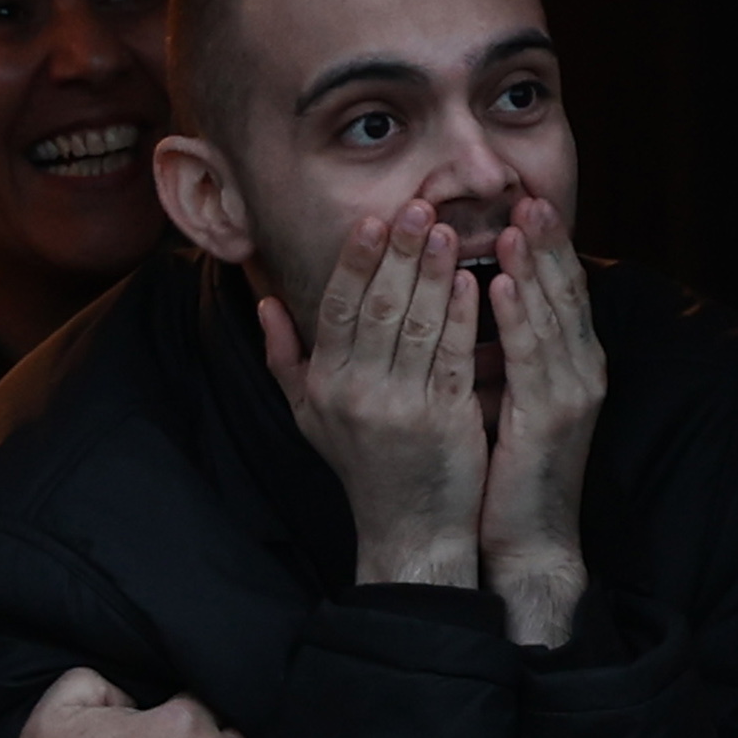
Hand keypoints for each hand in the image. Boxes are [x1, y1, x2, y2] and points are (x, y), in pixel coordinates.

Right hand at [259, 200, 492, 594]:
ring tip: (446, 230)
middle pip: (377, 307)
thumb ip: (285, 358)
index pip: (337, 309)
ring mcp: (400, 407)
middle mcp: (356, 393)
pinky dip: (462, 316)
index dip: (354, 262)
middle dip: (397, 253)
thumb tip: (263, 303)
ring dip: (433, 273)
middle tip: (416, 206)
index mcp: (324, 385)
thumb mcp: (309, 416)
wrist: (409, 531)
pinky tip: (474, 281)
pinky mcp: (443, 421)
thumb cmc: (363, 469)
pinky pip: (451, 356)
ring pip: (416, 325)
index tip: (371, 220)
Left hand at [475, 194, 603, 647]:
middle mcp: (580, 370)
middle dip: (548, 241)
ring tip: (515, 221)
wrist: (528, 541)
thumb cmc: (506, 473)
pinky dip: (517, 314)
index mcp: (569, 364)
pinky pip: (532, 355)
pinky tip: (498, 283)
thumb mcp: (502, 399)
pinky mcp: (552, 417)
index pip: (561, 290)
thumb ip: (493, 352)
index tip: (523, 202)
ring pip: (554, 313)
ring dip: (534, 264)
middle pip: (567, 289)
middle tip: (527, 193)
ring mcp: (571, 392)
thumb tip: (462, 306)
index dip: (546, 246)